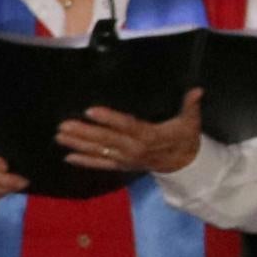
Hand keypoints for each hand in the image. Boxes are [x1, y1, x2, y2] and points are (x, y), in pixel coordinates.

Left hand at [58, 85, 205, 177]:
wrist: (185, 164)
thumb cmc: (185, 137)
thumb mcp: (191, 121)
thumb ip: (191, 105)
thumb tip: (196, 90)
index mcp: (150, 135)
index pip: (126, 125)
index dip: (109, 118)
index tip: (90, 110)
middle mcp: (135, 149)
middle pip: (107, 140)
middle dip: (84, 132)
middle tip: (64, 125)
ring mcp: (126, 159)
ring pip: (100, 152)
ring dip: (79, 145)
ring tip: (60, 136)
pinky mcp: (122, 166)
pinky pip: (102, 165)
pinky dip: (85, 161)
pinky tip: (69, 157)